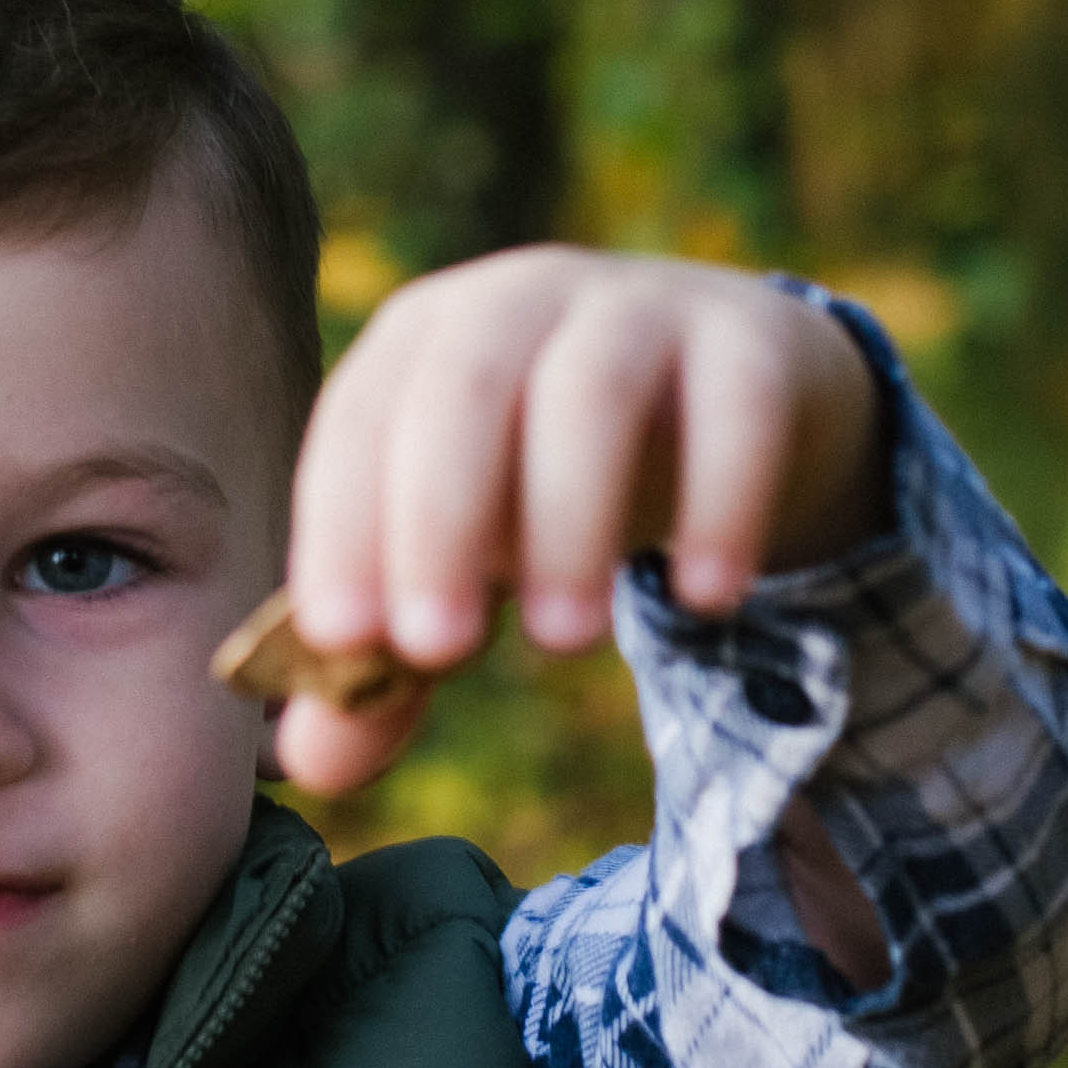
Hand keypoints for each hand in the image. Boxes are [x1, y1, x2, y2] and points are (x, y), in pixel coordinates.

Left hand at [276, 247, 889, 793]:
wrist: (728, 395)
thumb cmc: (548, 485)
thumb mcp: (469, 567)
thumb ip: (395, 662)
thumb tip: (317, 763)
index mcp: (419, 346)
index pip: (359, 425)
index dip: (342, 526)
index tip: (343, 638)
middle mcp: (516, 304)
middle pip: (460, 390)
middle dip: (438, 521)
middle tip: (439, 651)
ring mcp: (638, 310)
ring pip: (591, 391)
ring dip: (569, 517)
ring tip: (565, 643)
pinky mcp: (750, 341)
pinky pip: (737, 408)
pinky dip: (721, 501)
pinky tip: (706, 598)